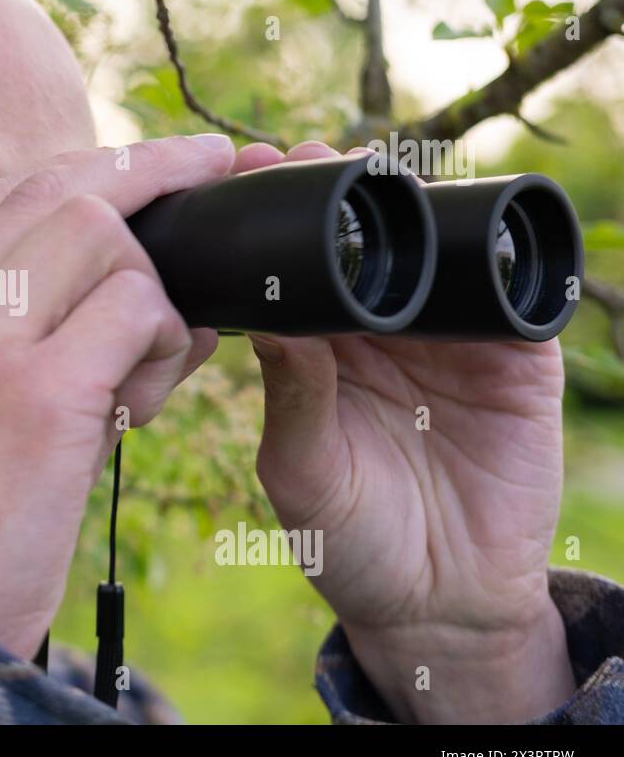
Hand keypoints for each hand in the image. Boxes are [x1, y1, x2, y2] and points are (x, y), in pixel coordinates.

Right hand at [0, 134, 233, 658]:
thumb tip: (98, 284)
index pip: (0, 197)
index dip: (85, 165)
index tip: (146, 162)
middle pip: (59, 190)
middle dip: (150, 169)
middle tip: (210, 169)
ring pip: (105, 237)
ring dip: (158, 289)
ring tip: (154, 362)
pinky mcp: (37, 396)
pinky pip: (137, 311)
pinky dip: (167, 342)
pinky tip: (149, 400)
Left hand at [240, 141, 575, 722]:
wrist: (442, 603)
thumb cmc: (349, 542)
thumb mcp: (304, 472)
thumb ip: (293, 398)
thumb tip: (269, 318)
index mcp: (315, 350)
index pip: (289, 266)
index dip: (268, 218)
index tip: (242, 173)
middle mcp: (377, 331)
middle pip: (358, 238)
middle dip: (333, 189)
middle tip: (300, 153)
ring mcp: (447, 338)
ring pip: (432, 247)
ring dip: (408, 203)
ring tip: (373, 172)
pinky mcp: (513, 356)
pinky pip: (511, 291)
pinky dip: (497, 252)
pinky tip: (468, 223)